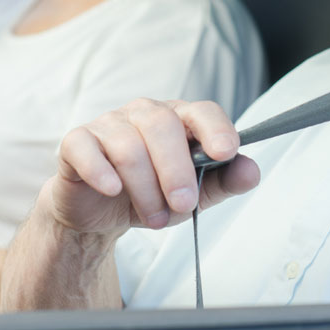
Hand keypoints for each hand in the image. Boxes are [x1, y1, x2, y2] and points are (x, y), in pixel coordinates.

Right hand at [45, 99, 259, 236]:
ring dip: (145, 188)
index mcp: (180, 118)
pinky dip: (101, 171)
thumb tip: (252, 171)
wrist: (101, 212)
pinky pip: (87, 149)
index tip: (226, 152)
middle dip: (177, 170)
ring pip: (129, 146)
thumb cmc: (152, 194)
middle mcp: (145, 113)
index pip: (202, 111)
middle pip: (164, 126)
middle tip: (183, 204)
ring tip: (154, 218)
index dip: (216, 129)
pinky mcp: (77, 142)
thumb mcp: (194, 194)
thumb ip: (224, 182)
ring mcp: (109, 124)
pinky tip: (112, 190)